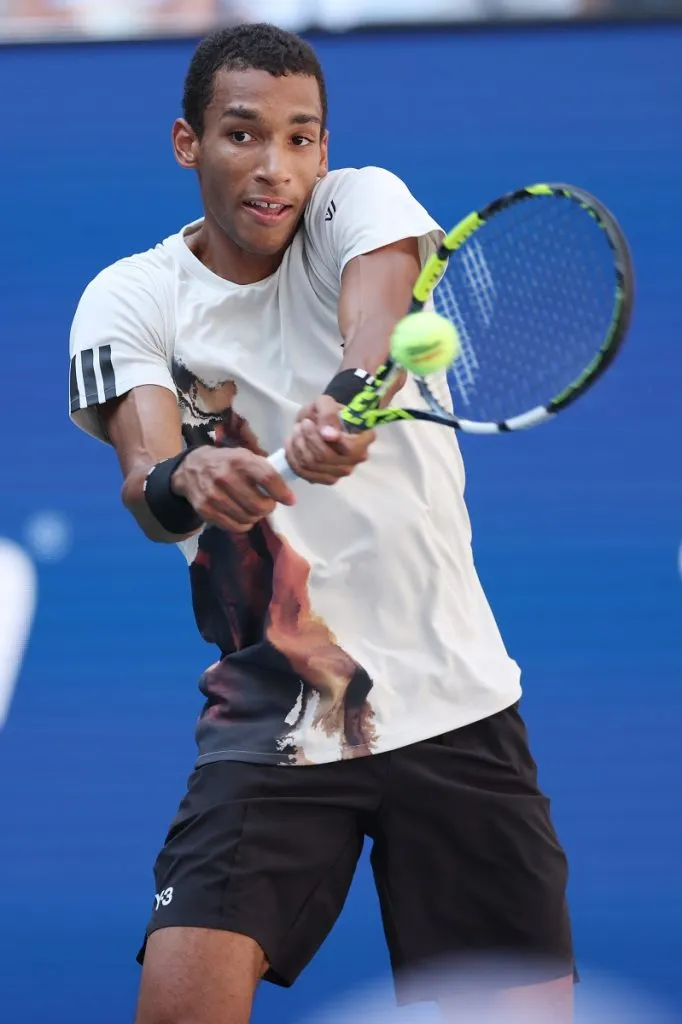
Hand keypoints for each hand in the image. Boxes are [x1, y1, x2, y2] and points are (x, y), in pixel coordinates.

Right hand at [171, 446, 294, 532]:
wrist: (192, 469)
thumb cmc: (227, 463)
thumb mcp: (245, 456)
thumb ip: (265, 471)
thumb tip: (287, 494)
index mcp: (239, 460)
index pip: (267, 478)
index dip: (282, 492)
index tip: (290, 500)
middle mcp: (225, 476)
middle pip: (258, 504)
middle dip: (268, 508)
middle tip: (268, 505)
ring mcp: (214, 495)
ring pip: (248, 517)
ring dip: (257, 517)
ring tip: (254, 509)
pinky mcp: (206, 510)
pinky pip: (235, 526)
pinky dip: (244, 524)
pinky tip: (243, 516)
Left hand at [286, 395, 374, 484]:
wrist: (318, 422)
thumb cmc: (325, 411)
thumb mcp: (325, 403)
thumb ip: (328, 414)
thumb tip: (329, 435)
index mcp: (364, 439)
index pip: (349, 449)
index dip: (327, 438)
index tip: (309, 422)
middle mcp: (356, 459)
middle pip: (325, 457)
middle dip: (307, 438)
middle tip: (302, 424)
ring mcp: (341, 472)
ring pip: (311, 464)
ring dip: (298, 444)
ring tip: (297, 430)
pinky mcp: (325, 479)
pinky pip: (303, 472)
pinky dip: (292, 456)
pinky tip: (292, 443)